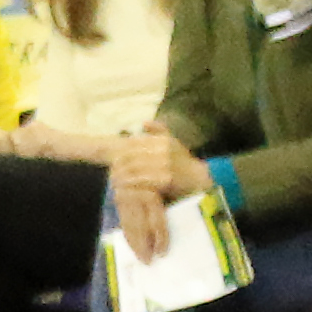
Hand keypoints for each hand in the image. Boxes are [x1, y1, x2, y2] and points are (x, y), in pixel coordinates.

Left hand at [110, 128, 201, 248]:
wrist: (201, 181)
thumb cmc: (183, 163)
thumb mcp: (174, 143)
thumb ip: (159, 131)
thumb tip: (143, 122)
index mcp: (162, 140)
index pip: (133, 143)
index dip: (120, 152)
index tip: (113, 160)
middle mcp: (163, 150)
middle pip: (131, 156)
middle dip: (118, 165)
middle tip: (110, 173)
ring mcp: (165, 165)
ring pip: (134, 169)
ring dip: (121, 176)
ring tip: (114, 182)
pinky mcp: (166, 179)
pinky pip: (142, 181)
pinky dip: (131, 185)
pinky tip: (124, 189)